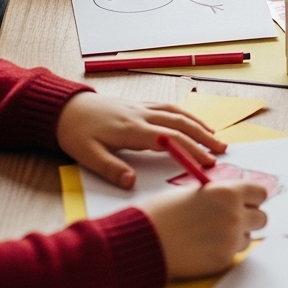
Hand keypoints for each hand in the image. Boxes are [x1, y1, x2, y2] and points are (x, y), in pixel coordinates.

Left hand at [56, 95, 226, 188]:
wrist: (66, 108)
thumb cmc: (76, 133)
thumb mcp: (87, 156)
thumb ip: (111, 169)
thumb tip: (132, 183)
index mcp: (132, 130)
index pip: (170, 140)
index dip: (191, 150)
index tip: (207, 163)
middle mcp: (142, 116)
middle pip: (181, 124)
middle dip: (204, 138)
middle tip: (222, 152)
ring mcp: (143, 108)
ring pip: (178, 113)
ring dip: (199, 125)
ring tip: (216, 138)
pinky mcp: (141, 104)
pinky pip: (170, 107)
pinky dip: (187, 114)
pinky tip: (194, 122)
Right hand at [141, 181, 267, 278]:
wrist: (145, 240)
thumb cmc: (165, 212)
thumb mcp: (197, 192)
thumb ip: (221, 195)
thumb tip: (237, 200)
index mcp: (228, 192)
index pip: (260, 193)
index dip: (251, 198)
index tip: (245, 202)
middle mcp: (235, 215)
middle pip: (261, 217)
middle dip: (248, 218)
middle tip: (230, 220)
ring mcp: (230, 239)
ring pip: (248, 237)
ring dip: (236, 236)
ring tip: (211, 235)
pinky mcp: (223, 260)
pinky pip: (233, 254)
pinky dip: (223, 251)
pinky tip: (203, 247)